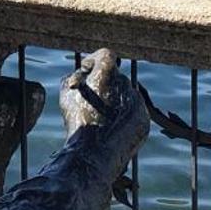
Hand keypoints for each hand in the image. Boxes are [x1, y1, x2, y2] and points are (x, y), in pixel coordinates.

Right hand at [60, 49, 148, 175]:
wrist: (93, 154)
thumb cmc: (77, 122)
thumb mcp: (66, 94)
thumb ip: (75, 77)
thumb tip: (84, 74)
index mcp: (108, 74)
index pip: (105, 55)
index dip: (94, 61)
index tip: (87, 71)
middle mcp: (127, 85)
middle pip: (115, 77)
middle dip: (104, 84)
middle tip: (90, 99)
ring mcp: (138, 103)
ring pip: (126, 95)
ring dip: (114, 101)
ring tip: (99, 117)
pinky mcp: (144, 120)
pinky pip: (133, 112)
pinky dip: (123, 117)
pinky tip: (110, 127)